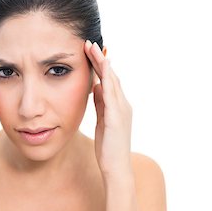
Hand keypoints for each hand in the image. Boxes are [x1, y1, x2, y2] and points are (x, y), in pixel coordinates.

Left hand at [84, 40, 132, 177]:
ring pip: (112, 81)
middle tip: (89, 43)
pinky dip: (108, 80)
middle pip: (111, 76)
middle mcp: (122, 104)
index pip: (108, 79)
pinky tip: (102, 70)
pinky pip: (112, 95)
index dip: (100, 65)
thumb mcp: (102, 120)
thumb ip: (100, 103)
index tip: (89, 51)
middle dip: (100, 59)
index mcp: (117, 105)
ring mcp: (121, 110)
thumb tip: (95, 86)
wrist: (116, 167)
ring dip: (102, 64)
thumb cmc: (108, 146)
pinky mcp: (117, 117)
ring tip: (92, 49)